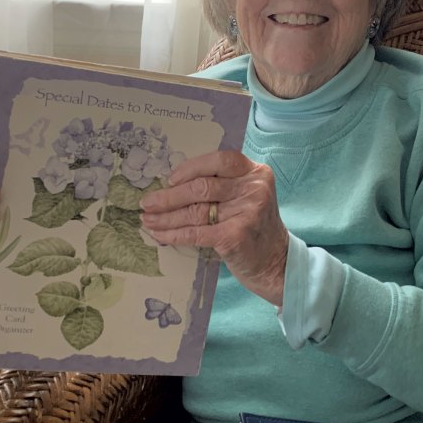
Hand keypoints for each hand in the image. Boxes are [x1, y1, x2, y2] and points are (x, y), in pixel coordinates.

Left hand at [140, 150, 288, 305]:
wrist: (275, 262)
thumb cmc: (254, 227)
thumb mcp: (247, 196)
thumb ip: (222, 185)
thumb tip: (173, 184)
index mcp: (255, 173)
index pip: (219, 160)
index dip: (191, 168)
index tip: (170, 179)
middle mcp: (253, 189)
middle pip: (202, 188)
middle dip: (169, 196)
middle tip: (147, 203)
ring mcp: (246, 213)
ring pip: (195, 211)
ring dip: (165, 216)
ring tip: (147, 218)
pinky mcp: (235, 237)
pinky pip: (195, 233)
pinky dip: (173, 234)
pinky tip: (159, 234)